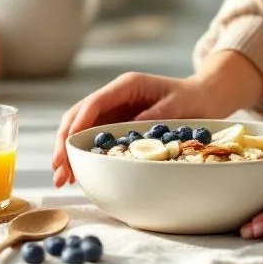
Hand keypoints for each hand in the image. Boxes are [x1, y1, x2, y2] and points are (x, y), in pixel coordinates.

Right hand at [51, 51, 262, 186]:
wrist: (203, 97)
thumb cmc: (192, 99)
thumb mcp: (177, 106)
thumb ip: (154, 117)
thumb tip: (131, 131)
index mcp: (125, 86)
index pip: (93, 104)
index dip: (77, 125)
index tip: (66, 147)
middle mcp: (114, 96)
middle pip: (79, 116)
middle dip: (65, 142)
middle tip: (59, 169)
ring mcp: (113, 110)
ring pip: (80, 128)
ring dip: (69, 151)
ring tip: (62, 177)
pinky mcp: (116, 123)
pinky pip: (93, 137)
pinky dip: (82, 154)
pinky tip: (76, 172)